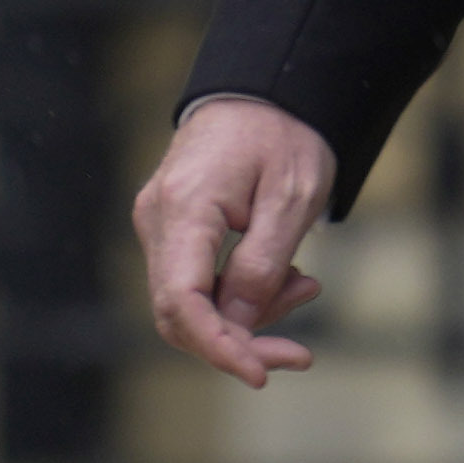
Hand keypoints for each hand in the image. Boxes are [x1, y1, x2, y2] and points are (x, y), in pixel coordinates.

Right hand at [133, 98, 336, 387]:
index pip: (182, 301)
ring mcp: (160, 224)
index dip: (218, 347)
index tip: (261, 374)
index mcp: (185, 208)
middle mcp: (157, 219)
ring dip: (248, 313)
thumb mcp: (293, 196)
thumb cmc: (284, 133)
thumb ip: (263, 263)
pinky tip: (285, 277)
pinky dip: (239, 290)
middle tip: (300, 353)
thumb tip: (239, 327)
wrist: (265, 89)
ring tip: (306, 286)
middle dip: (240, 340)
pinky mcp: (173, 229)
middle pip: (182, 312)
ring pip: (191, 301)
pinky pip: (197, 280)